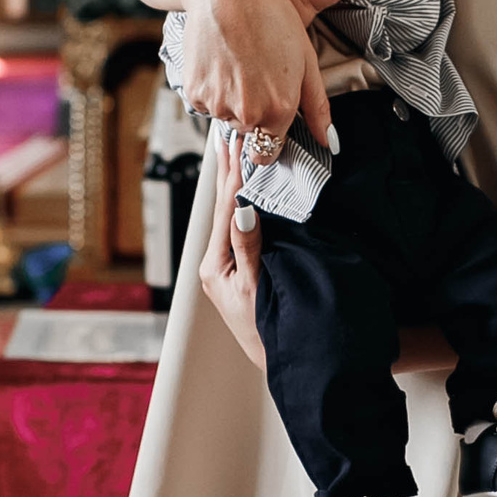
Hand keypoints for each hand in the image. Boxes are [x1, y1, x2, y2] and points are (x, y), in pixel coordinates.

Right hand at [178, 0, 332, 146]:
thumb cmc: (270, 17)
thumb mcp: (306, 60)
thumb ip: (317, 107)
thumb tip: (328, 141)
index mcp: (279, 110)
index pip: (269, 152)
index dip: (271, 137)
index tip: (270, 117)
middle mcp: (247, 113)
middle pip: (248, 132)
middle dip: (254, 111)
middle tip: (256, 72)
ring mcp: (217, 104)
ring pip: (225, 117)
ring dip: (232, 99)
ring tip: (239, 62)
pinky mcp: (194, 92)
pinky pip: (205, 104)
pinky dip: (212, 89)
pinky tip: (221, 61)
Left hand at [199, 135, 266, 368]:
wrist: (280, 362)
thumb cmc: (268, 332)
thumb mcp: (256, 288)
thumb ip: (249, 248)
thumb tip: (242, 210)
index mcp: (215, 267)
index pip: (225, 210)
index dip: (233, 176)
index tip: (238, 145)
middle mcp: (216, 264)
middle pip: (222, 207)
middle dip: (226, 170)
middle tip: (227, 134)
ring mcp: (225, 267)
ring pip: (230, 214)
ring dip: (232, 181)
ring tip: (232, 150)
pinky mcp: (238, 269)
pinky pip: (239, 226)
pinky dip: (242, 201)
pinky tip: (245, 188)